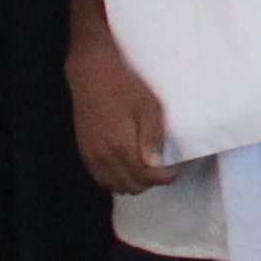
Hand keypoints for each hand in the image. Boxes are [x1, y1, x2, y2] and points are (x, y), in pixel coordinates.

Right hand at [65, 24, 173, 196]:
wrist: (91, 73)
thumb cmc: (123, 86)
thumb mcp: (148, 107)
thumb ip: (153, 138)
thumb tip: (156, 166)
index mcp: (121, 145)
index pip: (146, 177)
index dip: (165, 177)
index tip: (175, 170)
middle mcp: (103, 156)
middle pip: (132, 186)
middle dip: (151, 181)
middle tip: (163, 167)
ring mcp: (91, 156)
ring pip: (116, 186)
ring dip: (134, 182)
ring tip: (146, 167)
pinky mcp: (85, 152)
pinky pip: (102, 179)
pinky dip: (117, 179)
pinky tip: (126, 166)